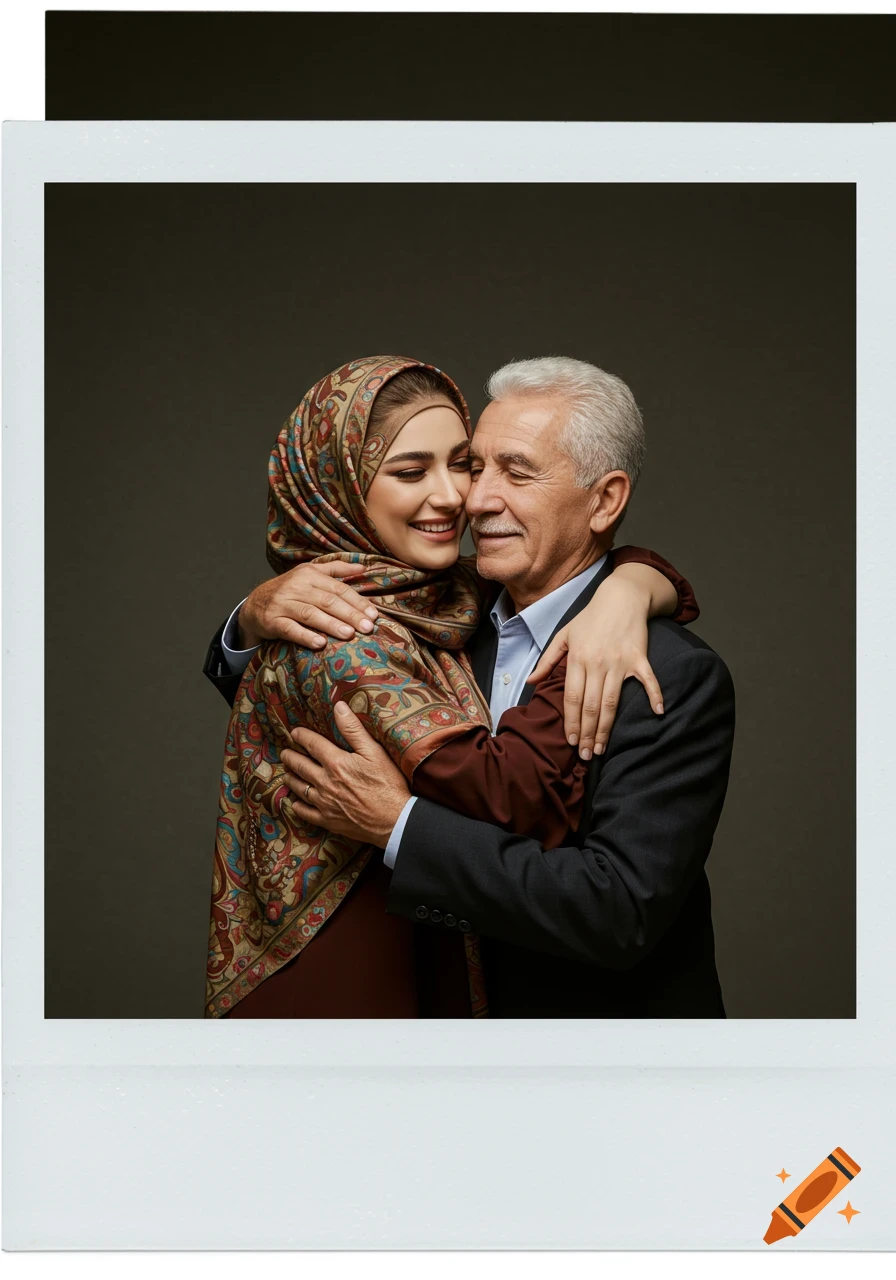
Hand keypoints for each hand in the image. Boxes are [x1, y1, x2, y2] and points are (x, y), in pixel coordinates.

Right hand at [238, 561, 379, 649]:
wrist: (254, 604)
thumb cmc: (289, 590)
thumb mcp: (309, 573)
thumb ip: (336, 569)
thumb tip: (363, 566)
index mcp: (310, 575)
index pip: (338, 588)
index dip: (357, 601)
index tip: (373, 615)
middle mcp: (297, 587)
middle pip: (328, 601)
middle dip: (350, 614)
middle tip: (367, 627)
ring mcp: (283, 604)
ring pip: (311, 614)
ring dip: (331, 624)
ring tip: (349, 635)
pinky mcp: (272, 621)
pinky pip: (290, 629)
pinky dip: (305, 636)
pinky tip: (320, 643)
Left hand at [279, 702, 410, 846]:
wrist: (394, 820)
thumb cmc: (387, 785)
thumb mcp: (374, 752)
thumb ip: (354, 730)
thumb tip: (339, 707)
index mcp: (336, 763)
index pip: (313, 744)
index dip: (302, 736)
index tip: (294, 732)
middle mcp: (325, 782)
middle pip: (301, 766)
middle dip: (290, 757)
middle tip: (284, 753)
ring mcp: (325, 803)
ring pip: (299, 788)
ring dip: (291, 779)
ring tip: (286, 774)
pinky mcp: (328, 820)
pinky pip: (306, 813)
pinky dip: (297, 806)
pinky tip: (295, 803)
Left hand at [526, 573, 664, 759]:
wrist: (620, 597)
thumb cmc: (590, 618)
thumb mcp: (564, 635)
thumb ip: (547, 661)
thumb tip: (529, 682)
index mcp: (578, 659)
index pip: (572, 698)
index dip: (571, 723)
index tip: (570, 742)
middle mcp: (598, 663)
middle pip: (591, 706)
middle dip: (587, 733)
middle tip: (585, 755)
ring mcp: (620, 662)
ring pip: (612, 702)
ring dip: (607, 728)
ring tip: (601, 748)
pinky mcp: (640, 658)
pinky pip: (648, 680)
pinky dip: (655, 695)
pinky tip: (658, 713)